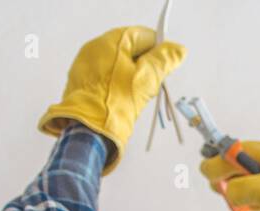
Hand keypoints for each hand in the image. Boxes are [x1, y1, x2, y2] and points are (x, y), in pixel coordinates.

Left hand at [38, 26, 185, 173]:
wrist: (90, 126)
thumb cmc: (119, 100)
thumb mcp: (147, 78)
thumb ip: (164, 60)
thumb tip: (178, 49)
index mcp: (110, 41)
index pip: (141, 34)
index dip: (157, 48)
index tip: (165, 65)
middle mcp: (94, 47)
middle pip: (128, 48)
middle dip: (144, 62)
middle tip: (153, 81)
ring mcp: (85, 63)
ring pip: (117, 62)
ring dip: (131, 73)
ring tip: (138, 92)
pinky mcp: (81, 80)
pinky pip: (105, 74)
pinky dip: (117, 82)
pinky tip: (123, 96)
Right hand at [200, 142, 259, 210]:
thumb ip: (246, 186)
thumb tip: (227, 190)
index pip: (242, 149)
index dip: (222, 160)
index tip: (209, 174)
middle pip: (244, 164)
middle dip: (229, 176)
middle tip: (220, 190)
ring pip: (252, 181)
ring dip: (240, 191)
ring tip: (237, 203)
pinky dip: (252, 202)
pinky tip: (252, 210)